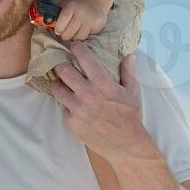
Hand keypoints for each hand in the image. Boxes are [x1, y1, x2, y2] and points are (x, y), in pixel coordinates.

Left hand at [48, 47, 151, 164]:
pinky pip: (62, 107)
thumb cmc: (130, 116)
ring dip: (59, 84)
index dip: (77, 48)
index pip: (85, 58)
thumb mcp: (132, 91)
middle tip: (64, 64)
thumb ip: (128, 71)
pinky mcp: (72, 122)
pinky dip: (66, 104)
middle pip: (63, 70)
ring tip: (64, 83)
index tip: (74, 45)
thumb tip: (129, 54)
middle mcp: (88, 95)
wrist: (126, 145)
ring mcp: (78, 109)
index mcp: (103, 84)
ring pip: (56, 89)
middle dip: (62, 64)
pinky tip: (73, 104)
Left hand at [52, 0, 108, 42]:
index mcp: (71, 6)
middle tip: (64, 35)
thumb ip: (55, 13)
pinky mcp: (98, 25)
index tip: (57, 31)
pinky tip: (83, 31)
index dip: (59, 28)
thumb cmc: (75, 6)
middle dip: (65, 36)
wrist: (95, 1)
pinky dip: (84, 37)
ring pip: (79, 37)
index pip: (63, 19)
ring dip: (75, 39)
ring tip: (73, 34)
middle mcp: (82, 12)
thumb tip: (41, 23)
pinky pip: (88, 37)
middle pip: (70, 32)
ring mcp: (91, 19)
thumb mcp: (65, 5)